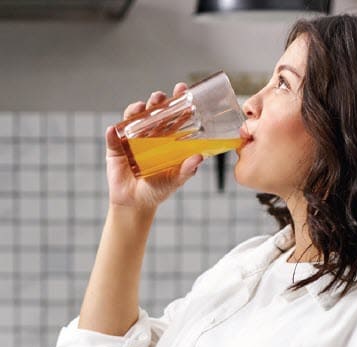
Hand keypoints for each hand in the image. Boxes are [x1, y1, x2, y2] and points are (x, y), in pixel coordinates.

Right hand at [105, 84, 203, 212]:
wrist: (135, 204)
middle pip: (152, 113)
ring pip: (132, 120)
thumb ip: (186, 170)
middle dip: (156, 102)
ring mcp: (130, 139)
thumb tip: (199, 157)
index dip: (177, 103)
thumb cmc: (157, 190)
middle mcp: (148, 135)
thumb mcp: (174, 181)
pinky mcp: (115, 148)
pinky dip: (112, 134)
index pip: (172, 117)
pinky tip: (114, 130)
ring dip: (135, 111)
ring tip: (140, 108)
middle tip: (160, 97)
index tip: (182, 89)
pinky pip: (112, 138)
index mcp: (165, 139)